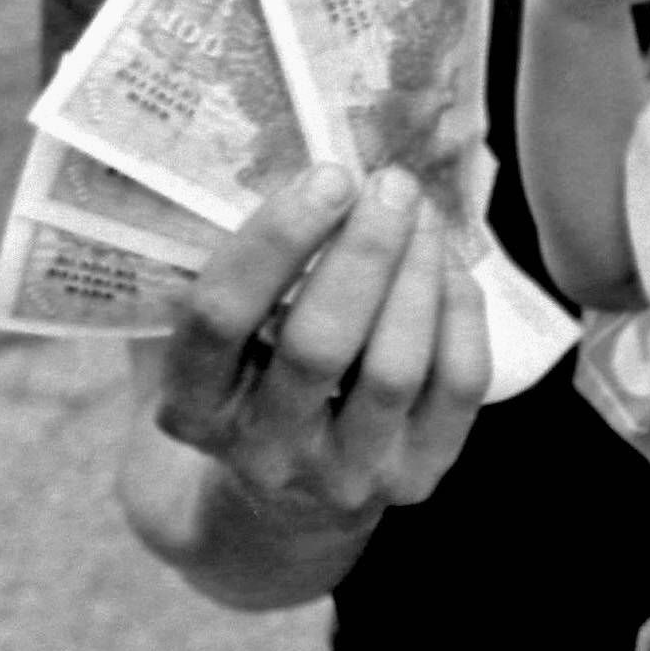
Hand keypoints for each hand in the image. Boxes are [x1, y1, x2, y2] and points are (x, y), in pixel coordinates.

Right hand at [152, 163, 490, 533]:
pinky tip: (445, 263)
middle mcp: (263, 452)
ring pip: (394, 366)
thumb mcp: (206, 339)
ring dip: (414, 273)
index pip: (218, 323)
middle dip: (363, 251)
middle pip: (317, 345)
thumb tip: (272, 140)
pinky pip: (455, 385)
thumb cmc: (240, 382)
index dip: (272, 243)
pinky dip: (457, 311)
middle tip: (388, 183)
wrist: (277, 510)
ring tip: (419, 212)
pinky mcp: (416, 478)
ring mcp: (344, 476)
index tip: (324, 176)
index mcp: (191, 409)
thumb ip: (219, 263)